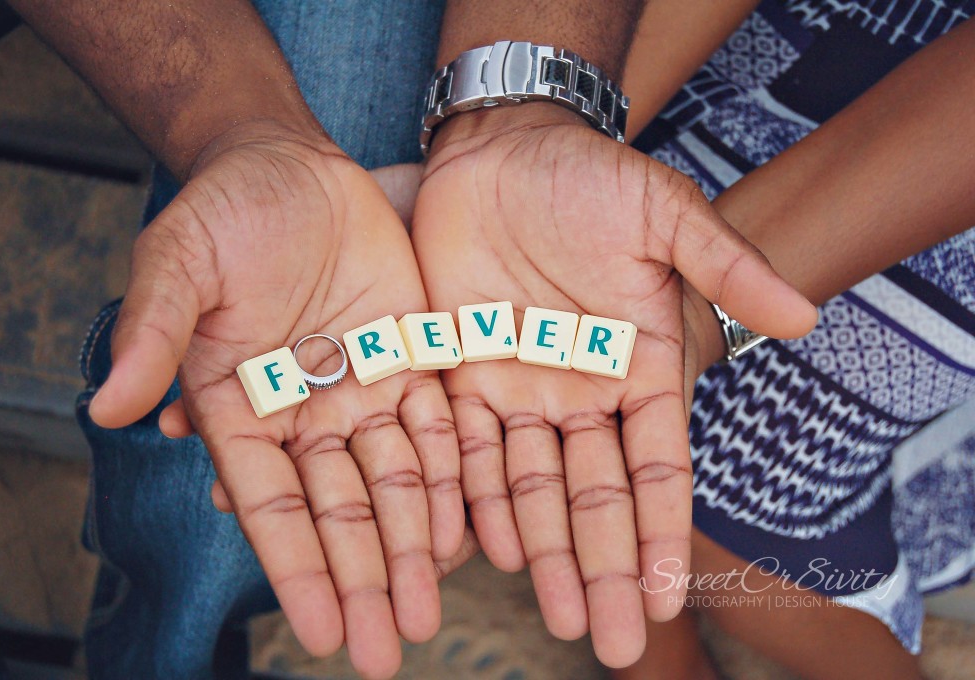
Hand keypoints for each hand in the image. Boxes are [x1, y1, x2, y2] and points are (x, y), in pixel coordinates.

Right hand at [88, 122, 463, 678]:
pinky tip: (470, 530)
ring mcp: (364, 387)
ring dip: (415, 548)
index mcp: (243, 408)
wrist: (287, 165)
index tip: (320, 633)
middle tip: (387, 650)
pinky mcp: (414, 355)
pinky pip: (439, 428)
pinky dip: (454, 478)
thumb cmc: (222, 212)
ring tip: (431, 611)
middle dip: (365, 581)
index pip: (274, 506)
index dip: (298, 569)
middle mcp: (306, 413)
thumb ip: (154, 332)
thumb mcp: (177, 261)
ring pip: (396, 483)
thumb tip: (108, 407)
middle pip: (341, 512)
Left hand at [412, 104, 815, 666]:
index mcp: (640, 367)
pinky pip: (468, 450)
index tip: (662, 597)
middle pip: (595, 498)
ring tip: (555, 617)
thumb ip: (726, 265)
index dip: (658, 533)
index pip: (656, 468)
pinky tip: (489, 551)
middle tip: (607, 642)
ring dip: (544, 553)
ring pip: (532, 488)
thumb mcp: (666, 214)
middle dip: (602, 569)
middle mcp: (583, 393)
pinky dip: (477, 499)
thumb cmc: (590, 177)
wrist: (503, 150)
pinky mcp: (462, 374)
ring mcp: (521, 388)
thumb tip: (804, 318)